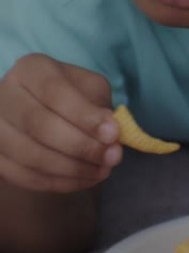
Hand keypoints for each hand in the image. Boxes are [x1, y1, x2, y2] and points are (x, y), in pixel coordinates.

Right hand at [0, 54, 121, 192]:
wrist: (46, 113)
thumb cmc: (75, 97)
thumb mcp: (92, 90)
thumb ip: (100, 107)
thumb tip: (109, 133)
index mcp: (32, 70)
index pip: (55, 92)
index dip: (85, 116)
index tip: (113, 134)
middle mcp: (5, 94)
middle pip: (39, 125)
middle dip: (82, 146)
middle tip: (113, 158)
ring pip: (29, 155)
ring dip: (73, 168)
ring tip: (103, 170)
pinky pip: (24, 176)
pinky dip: (59, 182)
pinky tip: (85, 179)